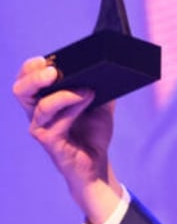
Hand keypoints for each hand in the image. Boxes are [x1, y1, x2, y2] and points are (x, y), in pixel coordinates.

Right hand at [12, 56, 121, 223]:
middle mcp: (36, 114)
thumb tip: (108, 68)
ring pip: (40, 106)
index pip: (26, 80)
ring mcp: (41, 128)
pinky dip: (73, 107)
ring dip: (64, 94)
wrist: (98, 165)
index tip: (48, 59)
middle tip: (54, 70)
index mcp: (43, 101)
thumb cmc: (93, 134)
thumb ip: (100, 87)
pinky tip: (88, 99)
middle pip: (20, 90)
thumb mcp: (100, 106)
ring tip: (86, 89)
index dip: (32, 68)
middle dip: (33, 76)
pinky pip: (57, 121)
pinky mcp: (50, 141)